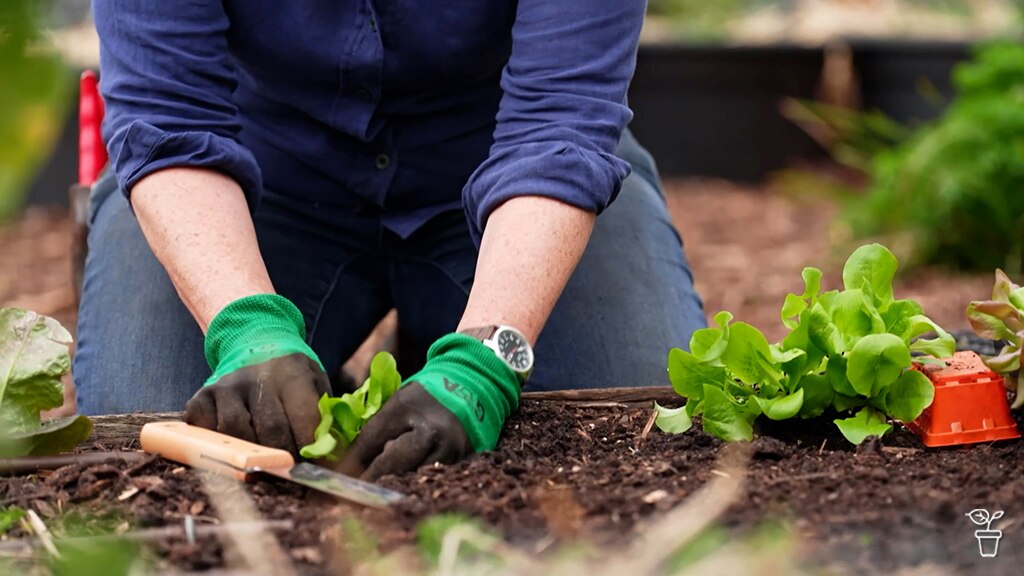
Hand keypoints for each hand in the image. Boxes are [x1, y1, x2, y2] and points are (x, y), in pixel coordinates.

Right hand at [184, 294, 329, 454]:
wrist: (255, 342)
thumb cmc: (292, 375)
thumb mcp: (316, 383)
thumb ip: (324, 415)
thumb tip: (329, 452)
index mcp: (292, 372)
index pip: (304, 418)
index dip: (311, 450)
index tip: (316, 468)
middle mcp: (257, 376)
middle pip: (271, 430)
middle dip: (284, 458)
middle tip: (290, 472)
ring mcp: (226, 386)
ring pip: (235, 433)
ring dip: (251, 455)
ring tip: (264, 464)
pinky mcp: (202, 396)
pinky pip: (204, 431)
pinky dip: (216, 447)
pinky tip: (233, 449)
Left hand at [340, 333, 520, 479]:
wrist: (474, 384)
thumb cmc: (428, 394)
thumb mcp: (399, 401)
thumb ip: (378, 426)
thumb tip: (349, 459)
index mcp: (407, 407)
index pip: (372, 440)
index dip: (352, 462)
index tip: (337, 476)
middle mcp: (429, 429)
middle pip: (392, 464)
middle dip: (370, 479)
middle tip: (353, 493)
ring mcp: (449, 447)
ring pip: (412, 475)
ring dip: (393, 484)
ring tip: (375, 492)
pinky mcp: (462, 459)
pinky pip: (432, 477)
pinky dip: (415, 482)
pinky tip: (403, 486)